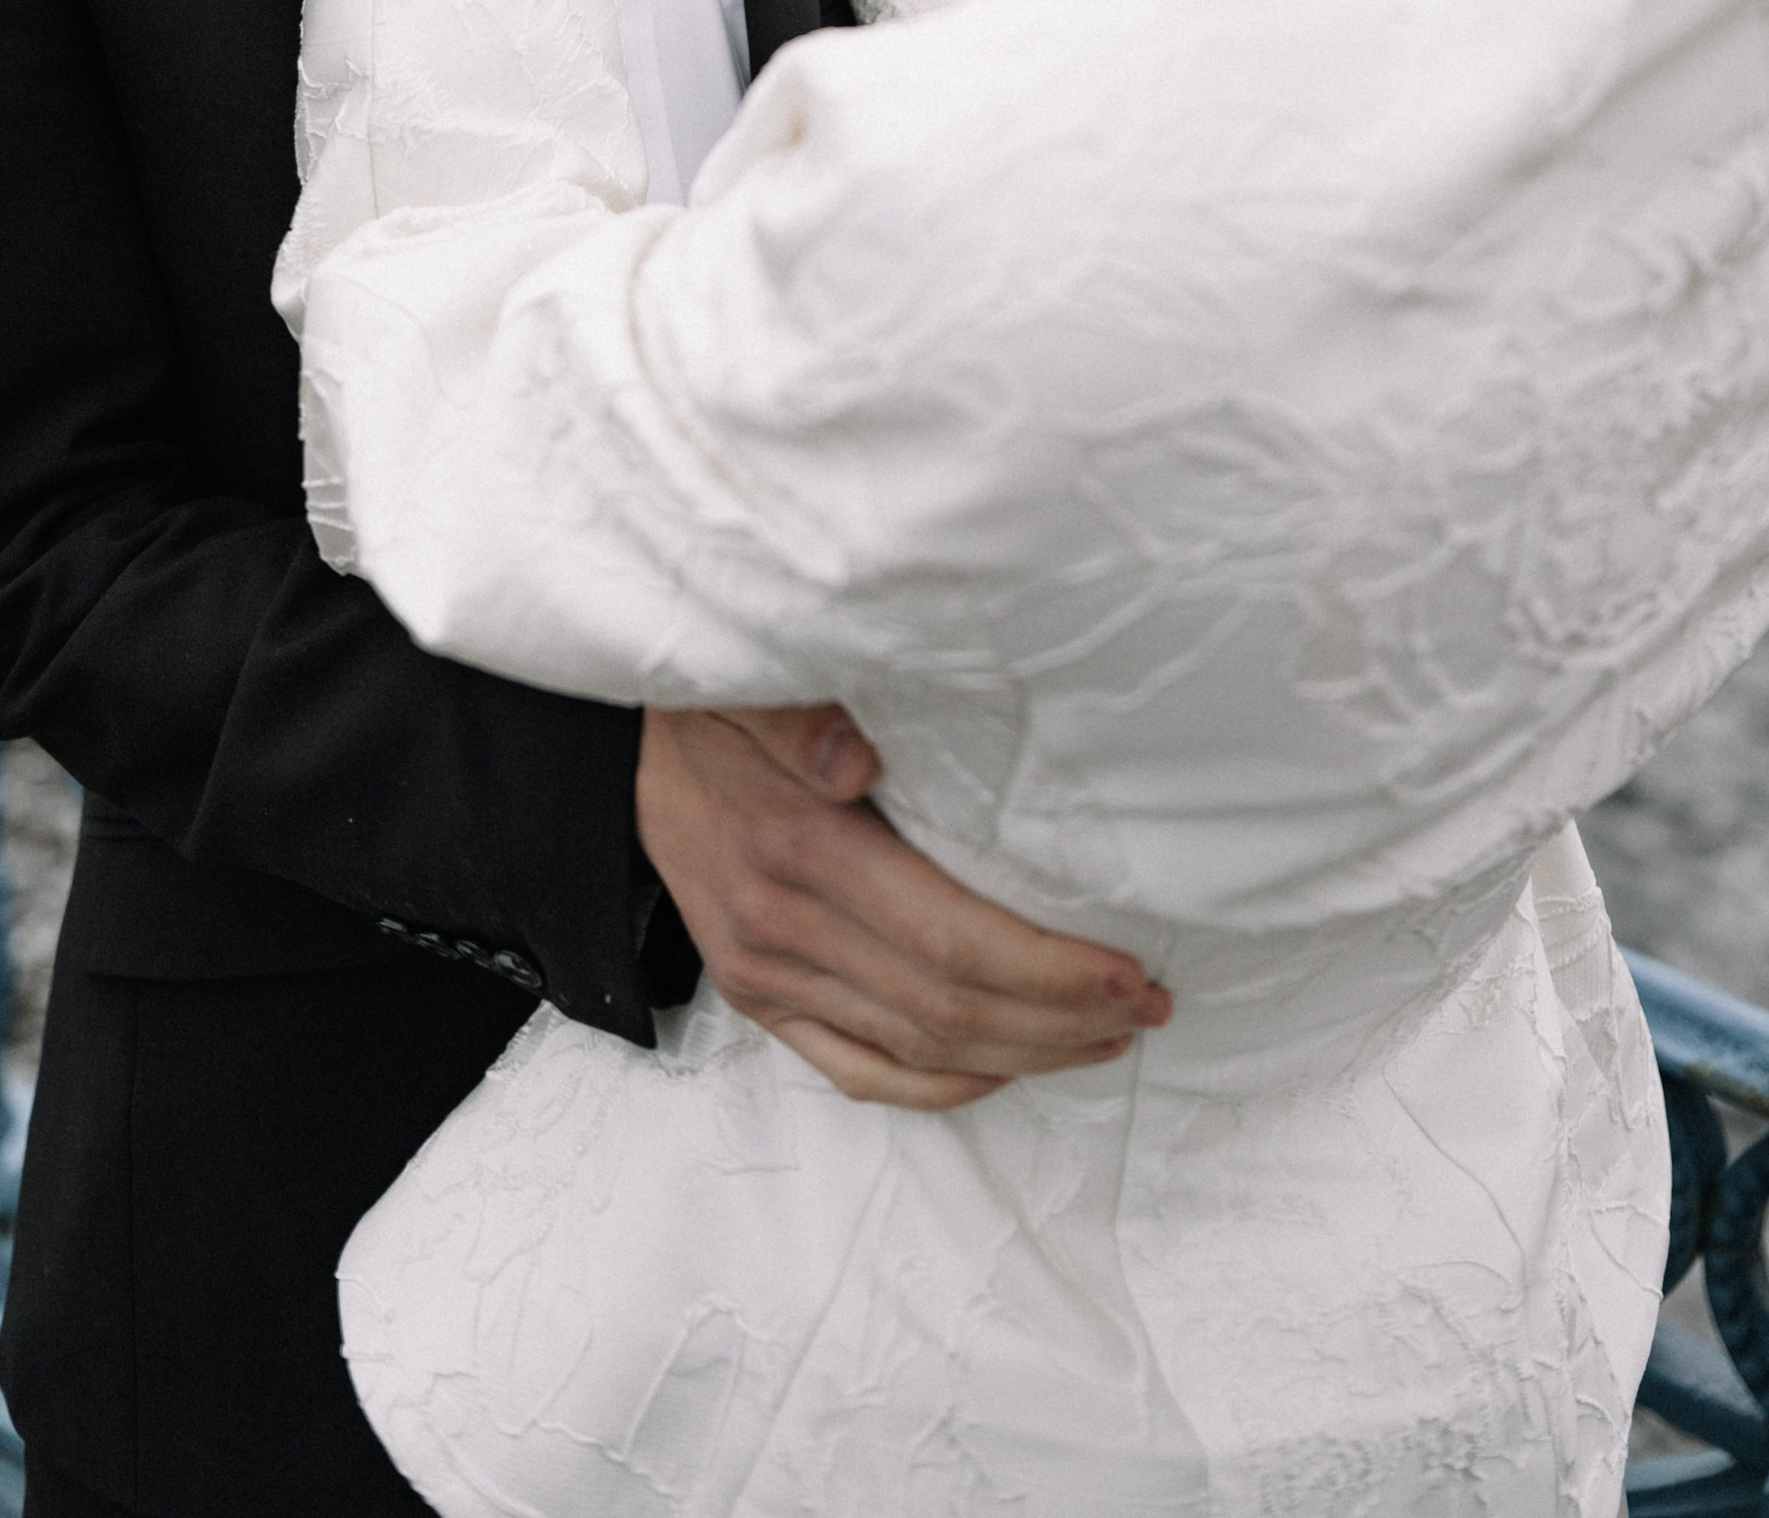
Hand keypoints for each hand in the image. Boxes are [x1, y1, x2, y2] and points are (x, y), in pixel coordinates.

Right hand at [636, 704, 1168, 1112]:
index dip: (1049, 969)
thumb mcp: (753, 682)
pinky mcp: (758, 1000)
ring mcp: (765, 979)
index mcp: (796, 849)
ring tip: (1105, 1036)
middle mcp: (780, 932)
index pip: (949, 941)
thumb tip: (857, 759)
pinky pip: (860, 1072)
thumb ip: (806, 718)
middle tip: (1146, 1005)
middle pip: (948, 1008)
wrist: (621, 755)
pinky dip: (941, 1086)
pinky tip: (1006, 1069)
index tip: (1128, 970)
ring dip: (1024, 1054)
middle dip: (1062, 1018)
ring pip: (917, 1050)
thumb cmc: (715, 704)